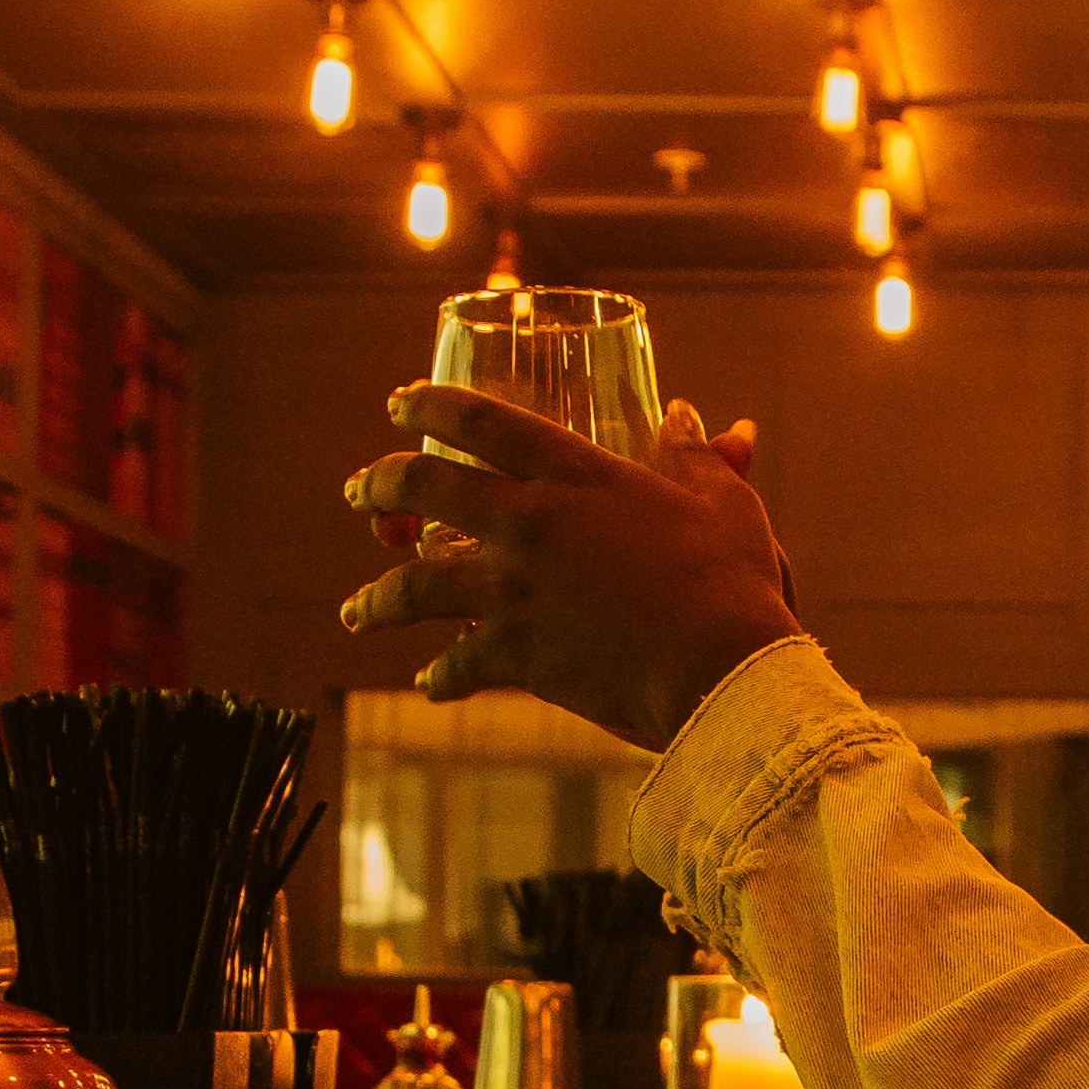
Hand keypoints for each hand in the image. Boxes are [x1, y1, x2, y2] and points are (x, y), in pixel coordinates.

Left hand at [342, 388, 803, 751]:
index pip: (482, 421)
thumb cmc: (732, 579)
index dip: (430, 406)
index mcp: (574, 473)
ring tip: (356, 612)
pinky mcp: (516, 655)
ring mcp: (513, 591)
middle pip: (425, 487)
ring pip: (415, 586)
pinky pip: (457, 665)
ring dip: (377, 600)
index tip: (397, 404)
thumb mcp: (722, 501)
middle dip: (379, 485)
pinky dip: (440, 677)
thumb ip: (694, 454)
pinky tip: (429, 684)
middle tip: (357, 492)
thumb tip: (687, 414)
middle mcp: (528, 522)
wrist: (722, 669)